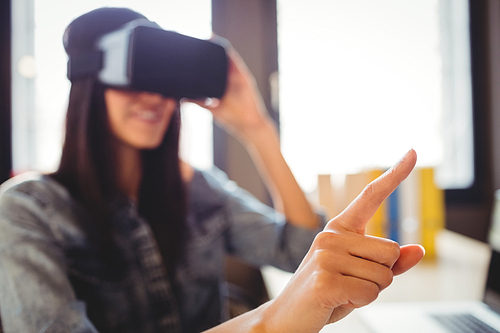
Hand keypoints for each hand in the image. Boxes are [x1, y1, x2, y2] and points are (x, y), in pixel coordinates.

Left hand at [188, 45, 270, 137]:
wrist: (248, 125)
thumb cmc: (232, 118)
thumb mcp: (211, 108)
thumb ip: (199, 101)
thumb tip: (183, 98)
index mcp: (222, 85)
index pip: (211, 69)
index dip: (202, 60)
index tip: (191, 51)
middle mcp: (230, 79)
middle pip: (219, 61)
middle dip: (210, 50)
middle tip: (198, 39)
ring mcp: (238, 78)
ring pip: (228, 59)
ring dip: (220, 48)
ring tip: (209, 37)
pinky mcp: (245, 78)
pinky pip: (237, 63)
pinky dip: (230, 54)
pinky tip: (223, 46)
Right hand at [261, 149, 424, 331]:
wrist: (287, 318)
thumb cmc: (327, 294)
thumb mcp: (360, 277)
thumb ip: (389, 264)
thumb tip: (419, 250)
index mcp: (339, 229)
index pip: (371, 196)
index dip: (395, 175)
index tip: (413, 151)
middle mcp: (331, 235)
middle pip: (391, 251)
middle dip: (381, 276)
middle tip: (351, 284)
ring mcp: (326, 255)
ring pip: (384, 275)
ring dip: (370, 292)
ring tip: (342, 293)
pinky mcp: (325, 279)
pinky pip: (369, 293)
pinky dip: (360, 303)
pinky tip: (336, 300)